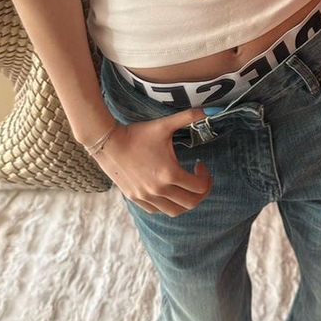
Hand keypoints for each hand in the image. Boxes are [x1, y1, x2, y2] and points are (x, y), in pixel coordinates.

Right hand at [92, 108, 212, 216]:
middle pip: (191, 203)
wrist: (109, 143)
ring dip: (185, 201)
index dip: (206, 177)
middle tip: (200, 179)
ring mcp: (146, 197)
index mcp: (169, 174)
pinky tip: (168, 190)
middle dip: (201, 192)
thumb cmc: (138, 134)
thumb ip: (189, 116)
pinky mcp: (136, 199)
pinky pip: (157, 210)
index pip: (199, 187)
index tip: (200, 164)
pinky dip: (167, 204)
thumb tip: (211, 109)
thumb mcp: (165, 124)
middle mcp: (159, 190)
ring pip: (174, 211)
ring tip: (186, 187)